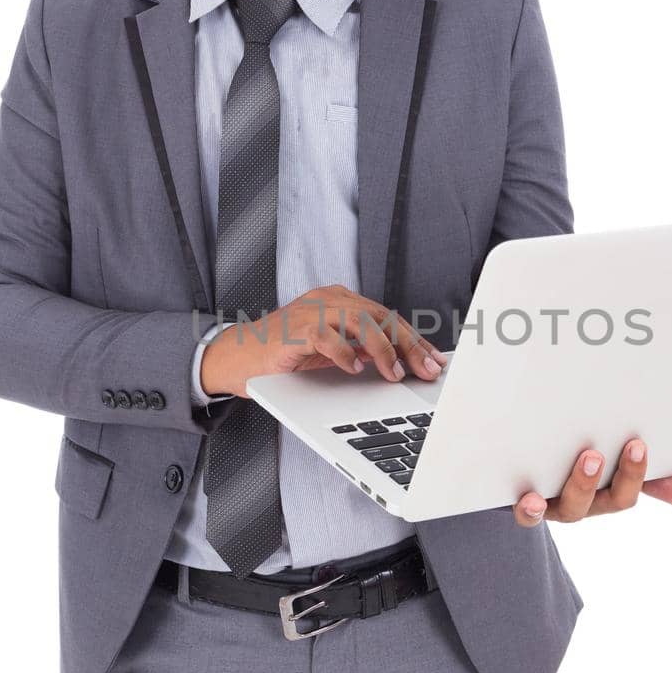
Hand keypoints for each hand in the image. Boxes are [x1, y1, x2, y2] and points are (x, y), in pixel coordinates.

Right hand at [200, 284, 447, 398]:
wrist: (236, 358)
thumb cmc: (285, 356)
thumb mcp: (331, 351)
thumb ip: (361, 348)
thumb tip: (401, 361)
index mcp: (341, 301)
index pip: (387, 317)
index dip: (414, 339)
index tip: (435, 361)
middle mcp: (329, 300)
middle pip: (380, 316)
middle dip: (408, 344)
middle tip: (426, 369)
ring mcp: (311, 311)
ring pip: (360, 321)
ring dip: (383, 349)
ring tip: (395, 373)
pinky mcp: (294, 328)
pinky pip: (326, 336)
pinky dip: (344, 352)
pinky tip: (355, 368)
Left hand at [513, 437, 671, 525]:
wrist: (513, 481)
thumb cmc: (570, 469)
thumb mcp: (609, 474)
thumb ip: (645, 480)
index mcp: (601, 496)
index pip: (626, 495)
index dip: (636, 473)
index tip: (641, 444)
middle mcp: (578, 505)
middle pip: (601, 501)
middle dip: (619, 476)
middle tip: (630, 445)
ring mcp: (550, 506)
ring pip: (569, 507)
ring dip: (582, 485)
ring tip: (591, 457)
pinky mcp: (520, 504)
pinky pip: (526, 515)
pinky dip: (530, 509)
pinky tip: (532, 498)